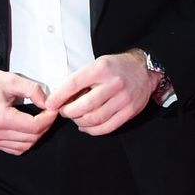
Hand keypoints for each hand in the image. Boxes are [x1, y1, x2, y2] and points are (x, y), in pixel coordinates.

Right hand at [0, 64, 56, 154]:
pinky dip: (25, 142)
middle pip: (31, 139)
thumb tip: (47, 102)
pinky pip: (13, 149)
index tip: (53, 109)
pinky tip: (28, 129)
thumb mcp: (11, 80)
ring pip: (23, 147)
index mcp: (0, 118)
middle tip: (49, 113)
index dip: (49, 118)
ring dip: (36, 136)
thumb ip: (33, 90)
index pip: (34, 127)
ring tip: (41, 120)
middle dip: (45, 126)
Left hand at [43, 50, 158, 135]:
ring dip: (79, 122)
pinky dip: (92, 130)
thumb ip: (81, 79)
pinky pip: (107, 127)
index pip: (74, 84)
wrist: (144, 70)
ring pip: (95, 119)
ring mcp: (123, 99)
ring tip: (75, 118)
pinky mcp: (129, 111)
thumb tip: (60, 96)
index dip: (59, 97)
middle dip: (68, 112)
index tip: (50, 104)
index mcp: (102, 68)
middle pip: (84, 106)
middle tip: (63, 112)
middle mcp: (114, 83)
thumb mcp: (98, 64)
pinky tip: (86, 126)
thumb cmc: (117, 67)